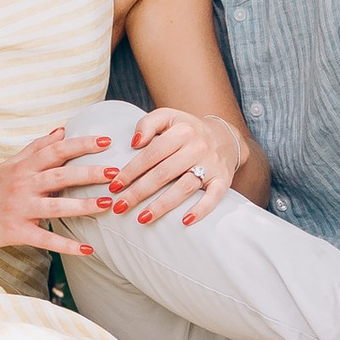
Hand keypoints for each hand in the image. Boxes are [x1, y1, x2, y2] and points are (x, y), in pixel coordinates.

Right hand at [0, 125, 115, 258]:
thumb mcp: (11, 163)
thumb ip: (36, 148)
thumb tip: (62, 130)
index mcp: (24, 166)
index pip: (57, 150)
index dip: (82, 144)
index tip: (106, 140)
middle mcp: (23, 184)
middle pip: (61, 175)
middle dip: (89, 172)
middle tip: (116, 172)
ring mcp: (19, 209)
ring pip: (56, 207)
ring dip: (83, 206)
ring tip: (108, 204)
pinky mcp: (16, 232)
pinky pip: (45, 239)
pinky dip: (67, 246)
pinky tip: (87, 249)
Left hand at [102, 104, 246, 228]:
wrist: (225, 137)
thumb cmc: (188, 130)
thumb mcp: (168, 117)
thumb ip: (148, 124)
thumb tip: (134, 143)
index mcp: (182, 131)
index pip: (152, 154)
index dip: (131, 170)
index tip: (115, 185)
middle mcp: (198, 147)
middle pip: (164, 173)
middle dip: (139, 191)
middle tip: (120, 206)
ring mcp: (212, 165)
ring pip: (184, 187)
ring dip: (162, 205)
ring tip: (142, 218)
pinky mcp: (223, 180)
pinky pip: (213, 197)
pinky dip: (201, 210)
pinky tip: (185, 221)